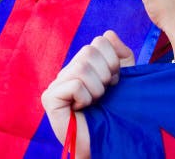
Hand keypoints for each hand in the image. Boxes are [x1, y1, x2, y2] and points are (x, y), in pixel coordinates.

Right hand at [41, 31, 134, 157]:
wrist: (106, 141)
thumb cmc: (115, 111)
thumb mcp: (124, 79)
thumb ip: (121, 55)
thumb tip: (108, 33)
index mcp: (84, 63)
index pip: (100, 41)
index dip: (114, 61)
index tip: (114, 82)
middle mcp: (68, 70)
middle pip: (90, 51)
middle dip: (106, 74)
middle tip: (105, 93)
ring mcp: (56, 83)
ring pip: (82, 67)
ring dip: (97, 89)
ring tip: (95, 101)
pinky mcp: (50, 98)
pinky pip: (74, 84)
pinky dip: (86, 97)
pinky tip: (83, 108)